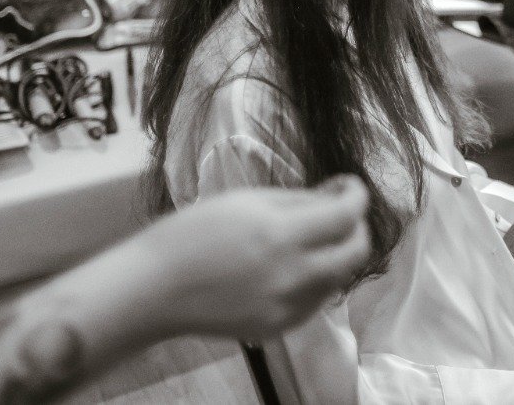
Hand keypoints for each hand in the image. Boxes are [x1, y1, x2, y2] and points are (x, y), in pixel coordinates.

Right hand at [139, 178, 371, 340]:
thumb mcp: (246, 201)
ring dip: (338, 253)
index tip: (350, 185)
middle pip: (356, 252)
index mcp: (280, 235)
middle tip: (342, 212)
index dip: (357, 195)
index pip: (345, 215)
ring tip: (313, 237)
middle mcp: (291, 275)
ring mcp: (286, 307)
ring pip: (339, 277)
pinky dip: (316, 279)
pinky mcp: (278, 327)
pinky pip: (315, 300)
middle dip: (358, 226)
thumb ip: (298, 201)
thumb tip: (335, 198)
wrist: (154, 289)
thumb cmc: (191, 234)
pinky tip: (294, 265)